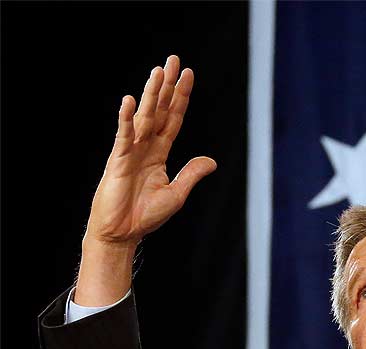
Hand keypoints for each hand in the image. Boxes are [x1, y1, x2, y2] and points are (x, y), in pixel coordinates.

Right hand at [84, 55, 215, 247]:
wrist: (121, 234)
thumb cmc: (145, 216)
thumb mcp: (176, 194)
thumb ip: (191, 174)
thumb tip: (212, 161)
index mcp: (159, 154)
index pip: (173, 119)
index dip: (181, 98)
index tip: (188, 75)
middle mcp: (145, 147)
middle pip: (159, 110)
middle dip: (167, 86)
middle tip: (173, 60)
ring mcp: (130, 152)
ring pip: (143, 118)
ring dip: (151, 95)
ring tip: (158, 72)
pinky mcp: (117, 162)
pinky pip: (123, 137)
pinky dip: (126, 120)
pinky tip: (130, 102)